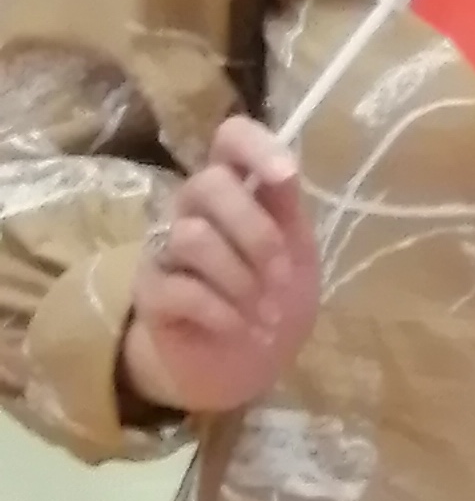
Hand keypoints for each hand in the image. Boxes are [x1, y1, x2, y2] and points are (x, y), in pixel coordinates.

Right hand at [121, 113, 323, 415]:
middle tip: (281, 278)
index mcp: (238, 190)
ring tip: (265, 316)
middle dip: (256, 234)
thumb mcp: (298, 252)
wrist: (247, 363)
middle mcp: (194, 209)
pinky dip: (222, 314)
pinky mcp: (149, 291)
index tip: (286, 176)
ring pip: (193, 236)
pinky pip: (181, 289)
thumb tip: (286, 169)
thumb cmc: (275, 297)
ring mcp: (165, 248)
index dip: (255, 146)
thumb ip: (287, 209)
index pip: (231, 138)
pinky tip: (240, 329)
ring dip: (241, 281)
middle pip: (208, 183)